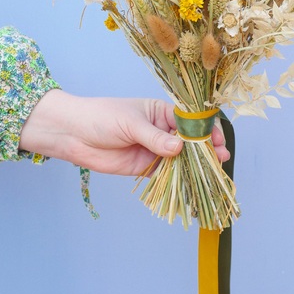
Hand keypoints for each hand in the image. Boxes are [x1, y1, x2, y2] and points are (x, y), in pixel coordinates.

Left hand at [19, 90, 229, 175]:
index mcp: (160, 111)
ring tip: (211, 172)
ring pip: (180, 158)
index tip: (217, 138)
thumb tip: (178, 149)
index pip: (189, 120)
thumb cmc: (101, 117)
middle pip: (189, 141)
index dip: (205, 129)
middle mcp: (161, 130)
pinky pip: (166, 173)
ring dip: (195, 165)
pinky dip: (179, 178)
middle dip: (205, 149)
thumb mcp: (130, 123)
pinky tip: (191, 182)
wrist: (74, 134)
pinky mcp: (144, 167)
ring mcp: (154, 149)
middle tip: (220, 158)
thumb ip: (154, 137)